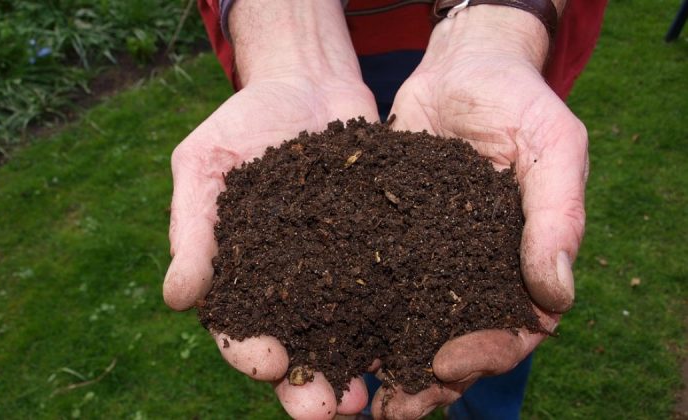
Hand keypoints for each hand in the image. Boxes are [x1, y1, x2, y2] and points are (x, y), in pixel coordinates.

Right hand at [163, 1, 378, 417]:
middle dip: (309, 386)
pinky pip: (390, 293)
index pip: (239, 328)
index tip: (270, 363)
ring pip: (346, 335)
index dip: (250, 352)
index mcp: (241, 276)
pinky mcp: (379, 252)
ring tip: (370, 398)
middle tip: (328, 411)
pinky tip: (414, 345)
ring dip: (356, 371)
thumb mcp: (204, 164)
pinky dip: (399, 323)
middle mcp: (291, 285)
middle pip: (297, 348)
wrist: (306, 83)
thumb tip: (176, 298)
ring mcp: (338, 271)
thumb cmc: (244, 122)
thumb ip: (192, 229)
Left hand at [372, 5, 586, 418]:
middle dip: (426, 380)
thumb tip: (556, 296)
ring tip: (353, 393)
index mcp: (521, 264)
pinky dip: (353, 314)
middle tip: (391, 408)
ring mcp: (430, 259)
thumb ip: (558, 217)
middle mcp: (474, 271)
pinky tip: (324, 335)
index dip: (484, 355)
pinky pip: (371, 284)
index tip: (445, 364)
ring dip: (385, 362)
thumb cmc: (518, 101)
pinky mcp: (388, 239)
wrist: (461, 68)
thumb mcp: (552, 147)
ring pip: (410, 325)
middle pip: (456, 343)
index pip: (513, 330)